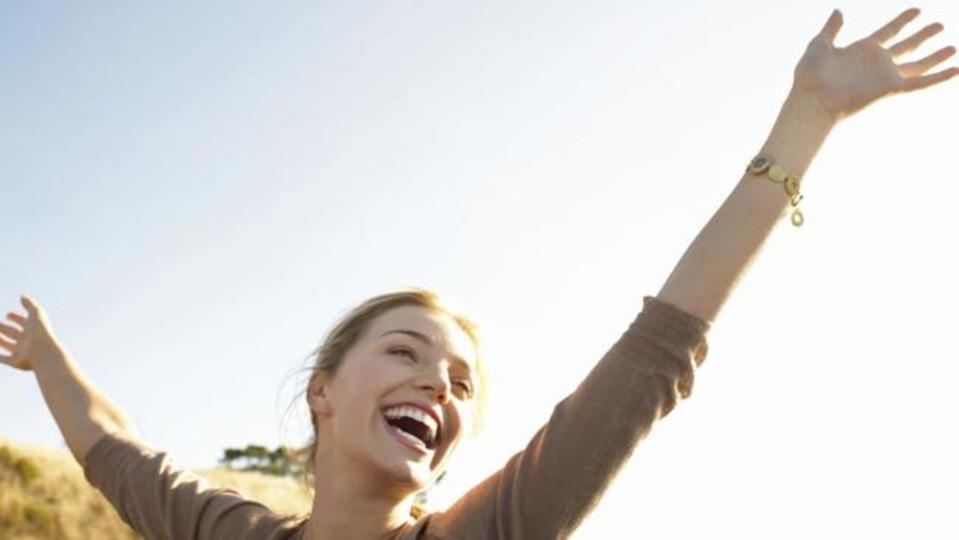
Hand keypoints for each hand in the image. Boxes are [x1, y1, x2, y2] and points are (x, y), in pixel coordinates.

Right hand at [1, 295, 61, 371]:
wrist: (42, 351)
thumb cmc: (40, 331)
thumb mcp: (36, 313)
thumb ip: (29, 304)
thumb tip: (22, 296)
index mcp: (34, 329)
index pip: (24, 322)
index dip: (16, 318)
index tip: (8, 314)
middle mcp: (28, 341)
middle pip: (14, 333)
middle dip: (5, 328)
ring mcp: (22, 352)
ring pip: (8, 345)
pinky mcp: (16, 362)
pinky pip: (4, 359)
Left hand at [792, 8, 957, 121]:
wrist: (813, 100)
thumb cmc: (810, 76)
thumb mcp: (819, 45)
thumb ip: (831, 29)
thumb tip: (838, 11)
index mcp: (861, 50)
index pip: (888, 31)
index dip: (903, 20)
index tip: (917, 10)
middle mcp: (877, 63)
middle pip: (907, 45)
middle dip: (923, 35)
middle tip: (940, 25)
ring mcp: (886, 76)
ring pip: (918, 64)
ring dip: (936, 56)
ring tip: (953, 47)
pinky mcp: (891, 88)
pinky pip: (921, 83)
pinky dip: (940, 77)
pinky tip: (956, 69)